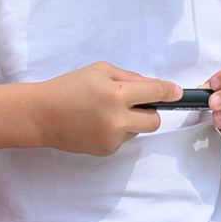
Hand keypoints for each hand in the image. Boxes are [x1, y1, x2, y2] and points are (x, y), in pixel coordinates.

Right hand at [36, 62, 171, 155]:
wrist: (42, 114)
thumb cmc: (69, 86)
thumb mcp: (100, 71)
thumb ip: (130, 77)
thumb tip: (156, 86)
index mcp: (116, 94)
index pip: (155, 93)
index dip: (169, 91)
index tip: (178, 92)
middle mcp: (117, 119)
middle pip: (155, 120)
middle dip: (151, 110)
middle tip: (134, 102)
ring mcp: (112, 138)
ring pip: (138, 130)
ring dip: (131, 120)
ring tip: (106, 111)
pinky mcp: (106, 151)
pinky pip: (123, 139)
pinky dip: (118, 130)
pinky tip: (97, 123)